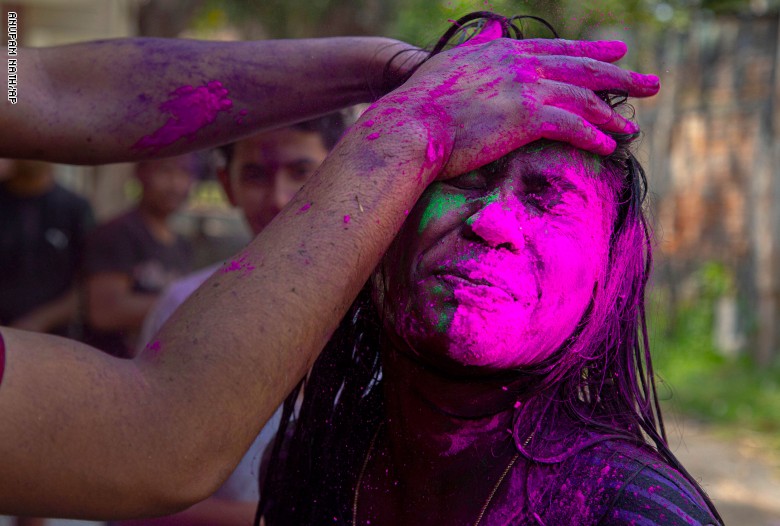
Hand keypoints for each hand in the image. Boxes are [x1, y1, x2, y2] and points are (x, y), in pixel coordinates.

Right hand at [357, 38, 658, 180]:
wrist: (410, 125)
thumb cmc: (420, 103)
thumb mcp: (450, 62)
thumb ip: (477, 47)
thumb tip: (491, 32)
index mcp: (504, 52)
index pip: (557, 50)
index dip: (590, 53)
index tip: (617, 55)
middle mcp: (520, 64)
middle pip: (581, 69)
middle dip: (619, 77)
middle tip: (649, 83)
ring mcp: (525, 88)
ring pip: (582, 98)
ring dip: (611, 114)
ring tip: (631, 127)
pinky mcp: (526, 116)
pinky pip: (571, 125)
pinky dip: (592, 136)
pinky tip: (608, 146)